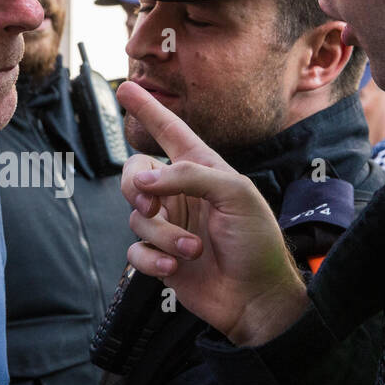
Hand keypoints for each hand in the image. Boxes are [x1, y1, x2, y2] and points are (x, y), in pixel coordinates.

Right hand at [117, 81, 308, 346]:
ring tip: (193, 249)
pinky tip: (173, 267)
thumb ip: (188, 176)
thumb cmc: (257, 241)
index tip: (127, 87)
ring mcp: (169, 226)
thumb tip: (143, 180)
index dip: (148, 110)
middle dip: (136, 187)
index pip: (170, 132)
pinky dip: (151, 257)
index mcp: (202, 170)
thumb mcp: (235, 193)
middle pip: (135, 174)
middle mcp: (181, 195)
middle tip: (153, 205)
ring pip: (137, 217)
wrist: (257, 297)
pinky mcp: (160, 257)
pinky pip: (136, 250)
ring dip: (164, 235)